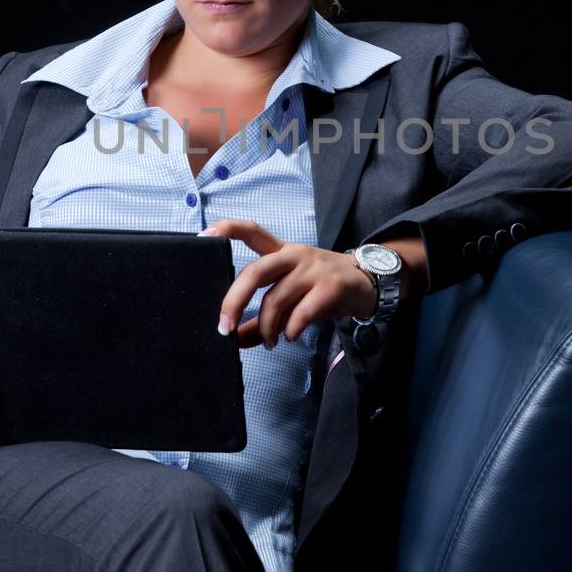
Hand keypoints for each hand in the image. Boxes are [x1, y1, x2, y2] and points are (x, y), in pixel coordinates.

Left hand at [201, 221, 380, 349]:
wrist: (367, 285)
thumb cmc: (321, 289)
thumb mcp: (291, 298)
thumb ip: (261, 318)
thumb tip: (233, 339)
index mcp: (281, 251)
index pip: (252, 231)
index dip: (227, 229)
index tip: (204, 236)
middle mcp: (294, 255)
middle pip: (255, 271)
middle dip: (234, 300)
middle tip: (224, 326)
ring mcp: (313, 269)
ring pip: (276, 299)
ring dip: (267, 327)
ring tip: (271, 342)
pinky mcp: (330, 287)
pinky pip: (301, 313)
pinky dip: (291, 330)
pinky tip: (291, 336)